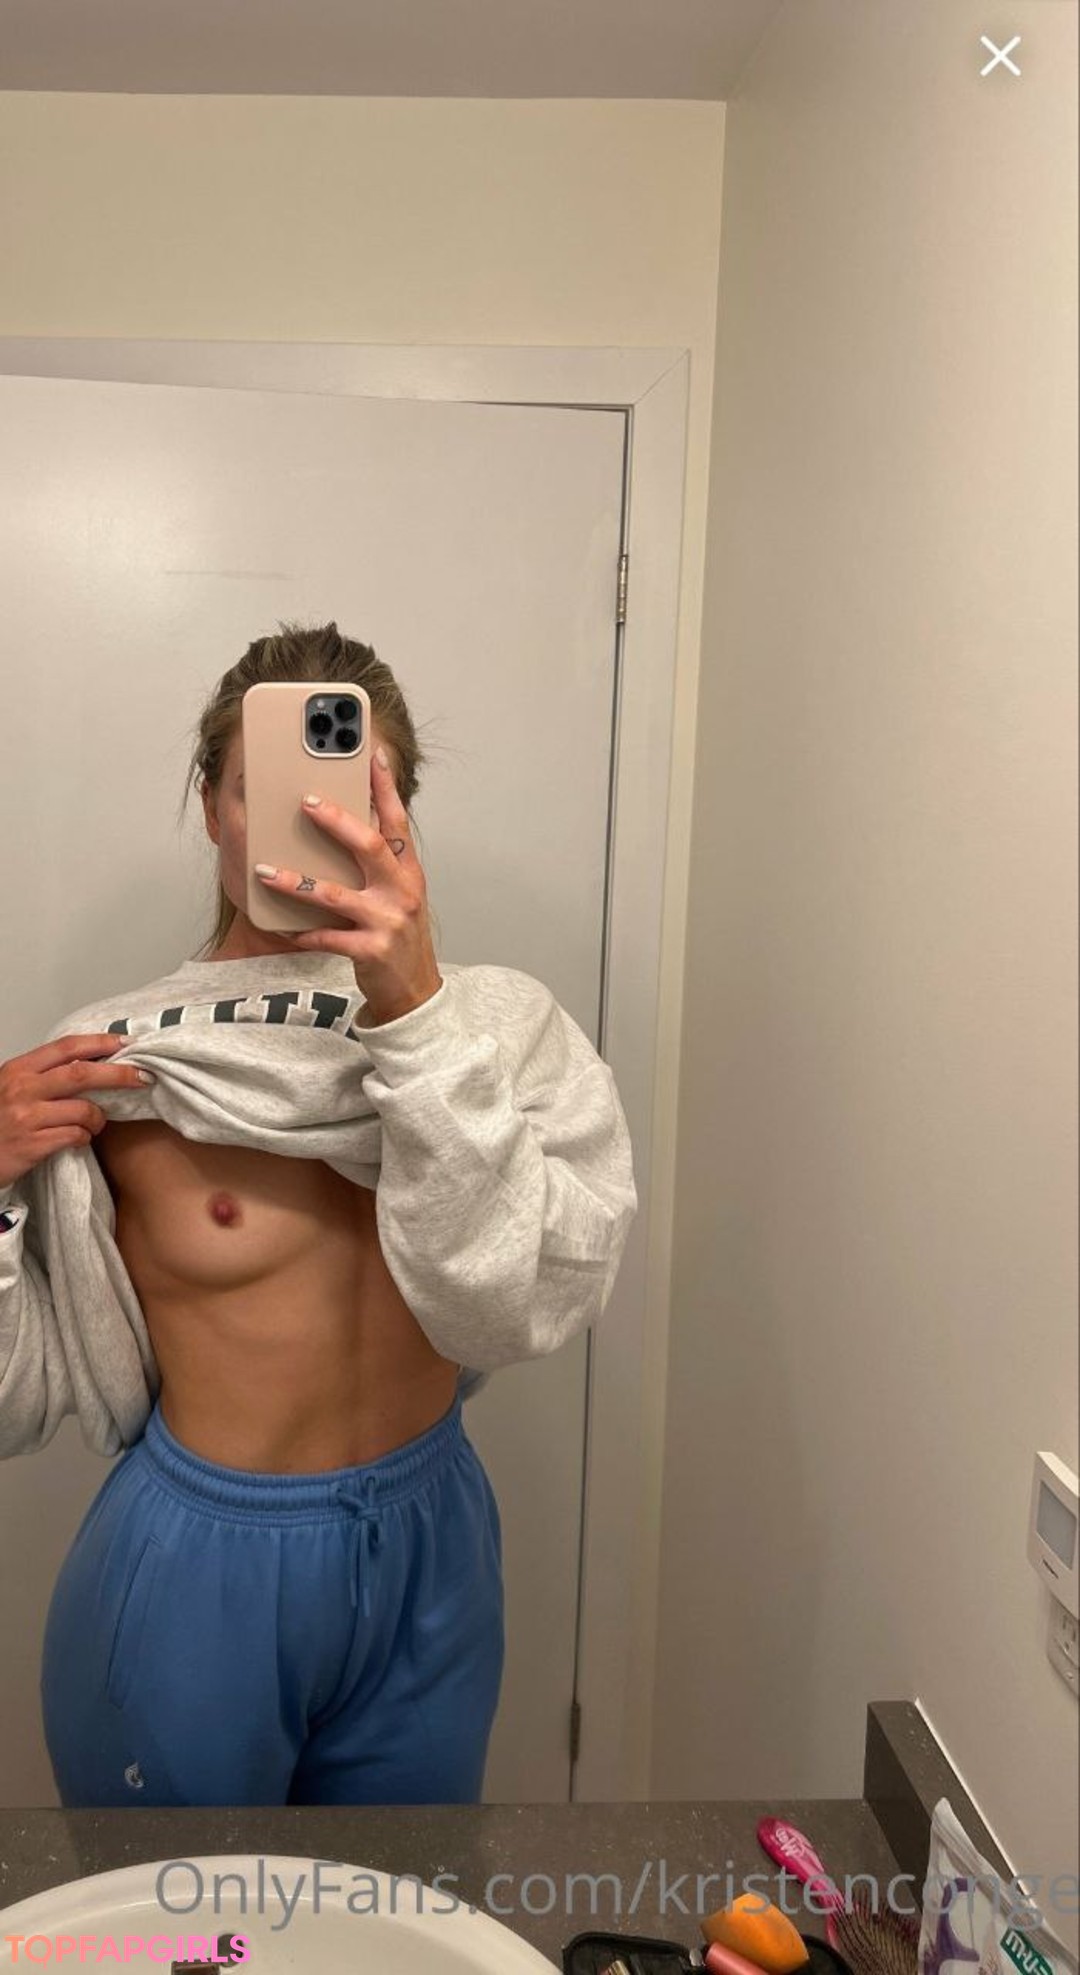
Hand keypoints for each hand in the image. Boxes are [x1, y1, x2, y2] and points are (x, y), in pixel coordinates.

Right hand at [0, 1034, 151, 1189]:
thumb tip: (90, 1063)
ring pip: (83, 1109)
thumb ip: (43, 1076)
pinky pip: (74, 1136)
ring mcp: (27, 1117)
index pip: (66, 1047)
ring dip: (99, 1117)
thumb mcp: (11, 1087)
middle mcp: (23, 1089)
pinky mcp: (32, 1145)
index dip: (100, 1043)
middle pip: (82, 1074)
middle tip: (142, 1077)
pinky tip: (79, 1139)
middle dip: (118, 1074)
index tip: (126, 1044)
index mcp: (19, 1069)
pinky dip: (84, 1137)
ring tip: (95, 1123)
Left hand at [254, 746, 442, 1025]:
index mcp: (408, 871)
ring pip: (335, 894)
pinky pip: (327, 937)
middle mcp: (402, 891)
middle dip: (336, 821)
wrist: (414, 990)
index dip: (385, 787)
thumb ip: (377, 864)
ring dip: (297, 882)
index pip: (397, 820)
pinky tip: (282, 927)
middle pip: (370, 846)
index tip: (371, 755)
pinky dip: (302, 932)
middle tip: (306, 801)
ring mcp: (387, 922)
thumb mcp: (398, 894)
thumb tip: (343, 827)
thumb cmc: (398, 935)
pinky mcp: (370, 951)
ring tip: (265, 870)